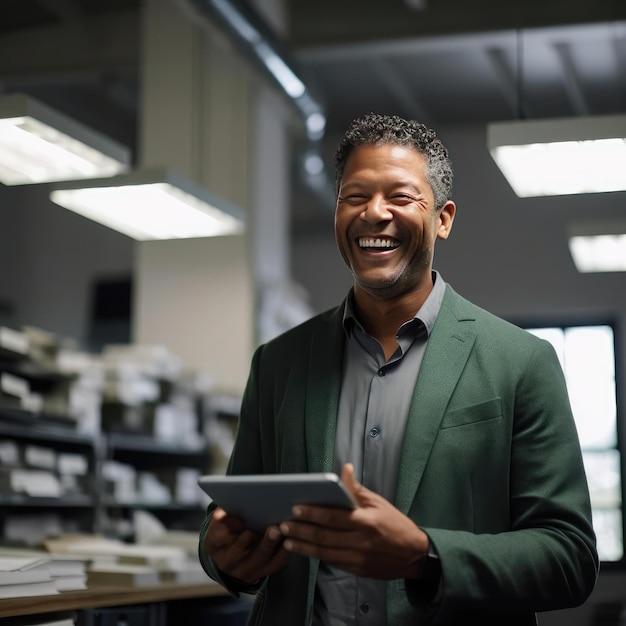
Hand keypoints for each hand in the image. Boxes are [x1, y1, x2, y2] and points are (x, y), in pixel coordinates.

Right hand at [203, 507, 289, 583]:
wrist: (229, 558)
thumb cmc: (226, 531)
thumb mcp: (219, 523)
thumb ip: (223, 515)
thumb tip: (222, 513)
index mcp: (213, 545)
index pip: (217, 536)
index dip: (227, 527)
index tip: (242, 519)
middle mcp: (226, 562)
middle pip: (241, 551)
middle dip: (256, 539)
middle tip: (272, 528)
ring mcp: (242, 571)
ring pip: (259, 559)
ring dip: (271, 545)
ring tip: (281, 531)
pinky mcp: (258, 575)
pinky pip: (273, 566)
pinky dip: (282, 553)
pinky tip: (289, 541)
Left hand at [278, 463, 428, 578]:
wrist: (413, 554)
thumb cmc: (395, 523)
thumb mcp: (378, 502)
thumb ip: (356, 489)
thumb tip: (343, 470)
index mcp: (366, 522)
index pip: (333, 517)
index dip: (313, 513)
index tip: (296, 508)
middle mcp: (360, 542)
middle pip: (323, 536)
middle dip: (300, 530)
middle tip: (282, 525)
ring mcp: (357, 559)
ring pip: (323, 552)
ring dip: (302, 546)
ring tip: (286, 540)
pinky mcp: (356, 570)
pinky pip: (331, 561)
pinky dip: (315, 555)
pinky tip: (303, 549)